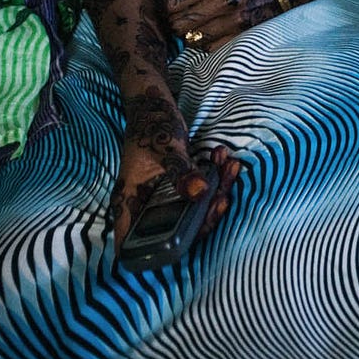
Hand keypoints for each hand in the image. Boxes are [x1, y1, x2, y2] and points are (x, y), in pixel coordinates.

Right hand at [109, 83, 240, 247]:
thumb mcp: (166, 148)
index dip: (153, 256)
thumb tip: (198, 193)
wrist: (155, 103)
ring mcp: (163, 196)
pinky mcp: (179, 185)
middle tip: (223, 198)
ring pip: (192, 212)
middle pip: (174, 231)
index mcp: (129, 201)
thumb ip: (180, 172)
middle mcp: (144, 204)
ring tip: (229, 168)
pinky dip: (216, 180)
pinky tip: (225, 160)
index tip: (186, 242)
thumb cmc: (151, 124)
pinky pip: (200, 193)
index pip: (130, 245)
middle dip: (204, 216)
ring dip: (216, 193)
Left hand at [149, 0, 358, 51]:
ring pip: (192, 40)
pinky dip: (206, 43)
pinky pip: (210, 49)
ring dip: (190, 33)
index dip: (166, 5)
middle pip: (177, 24)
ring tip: (199, 23)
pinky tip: (212, 32)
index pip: (170, 4)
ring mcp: (234, 23)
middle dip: (175, 21)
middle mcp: (223, 3)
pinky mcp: (242, 37)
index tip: (172, 3)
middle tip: (183, 14)